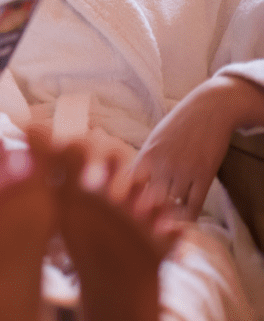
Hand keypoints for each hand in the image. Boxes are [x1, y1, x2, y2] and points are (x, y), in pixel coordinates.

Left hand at [131, 75, 263, 218]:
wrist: (208, 110)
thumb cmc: (178, 125)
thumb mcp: (154, 140)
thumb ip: (144, 162)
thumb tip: (129, 182)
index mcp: (145, 155)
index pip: (128, 185)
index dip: (125, 200)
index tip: (124, 210)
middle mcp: (162, 165)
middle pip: (146, 200)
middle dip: (144, 214)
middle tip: (143, 224)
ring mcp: (183, 171)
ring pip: (170, 206)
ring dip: (166, 217)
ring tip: (162, 224)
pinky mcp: (204, 175)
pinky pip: (193, 205)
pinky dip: (188, 216)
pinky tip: (184, 219)